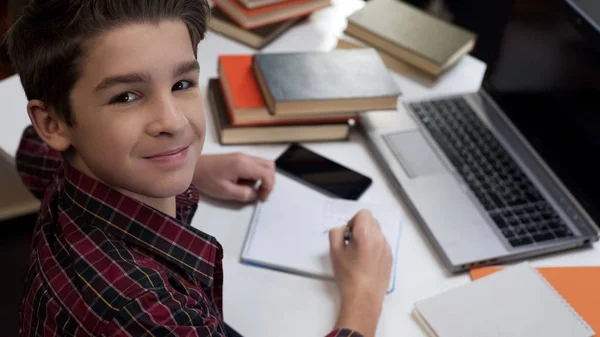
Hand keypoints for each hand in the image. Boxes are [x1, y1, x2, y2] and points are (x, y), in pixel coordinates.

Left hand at [193, 153, 274, 202]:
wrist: (194, 167)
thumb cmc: (207, 179)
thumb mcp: (225, 191)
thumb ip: (244, 194)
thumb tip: (256, 195)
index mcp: (243, 165)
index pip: (267, 174)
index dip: (268, 188)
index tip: (261, 198)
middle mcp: (246, 157)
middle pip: (270, 166)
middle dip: (269, 182)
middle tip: (260, 194)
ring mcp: (243, 156)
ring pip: (264, 164)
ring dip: (263, 178)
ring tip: (252, 189)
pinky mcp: (239, 157)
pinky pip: (256, 164)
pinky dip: (257, 174)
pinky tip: (246, 183)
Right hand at [328, 209, 392, 336]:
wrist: (364, 297)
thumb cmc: (348, 275)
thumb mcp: (334, 252)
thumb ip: (336, 233)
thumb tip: (344, 230)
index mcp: (365, 234)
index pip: (363, 214)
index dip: (353, 221)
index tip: (349, 234)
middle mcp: (379, 238)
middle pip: (372, 221)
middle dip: (361, 227)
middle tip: (352, 242)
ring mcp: (387, 248)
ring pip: (378, 233)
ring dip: (369, 236)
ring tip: (359, 253)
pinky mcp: (390, 258)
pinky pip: (382, 244)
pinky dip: (375, 246)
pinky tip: (367, 261)